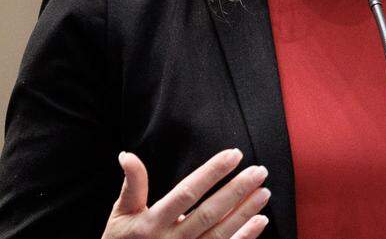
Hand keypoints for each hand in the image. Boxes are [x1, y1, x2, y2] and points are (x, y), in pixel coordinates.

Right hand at [102, 149, 270, 238]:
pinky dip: (244, 237)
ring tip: (264, 192)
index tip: (234, 155)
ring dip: (245, 213)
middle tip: (259, 171)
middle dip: (237, 191)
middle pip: (210, 213)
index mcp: (152, 223)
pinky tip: (260, 221)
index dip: (211, 173)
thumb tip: (127, 155)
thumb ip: (131, 185)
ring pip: (221, 233)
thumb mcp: (121, 214)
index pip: (187, 193)